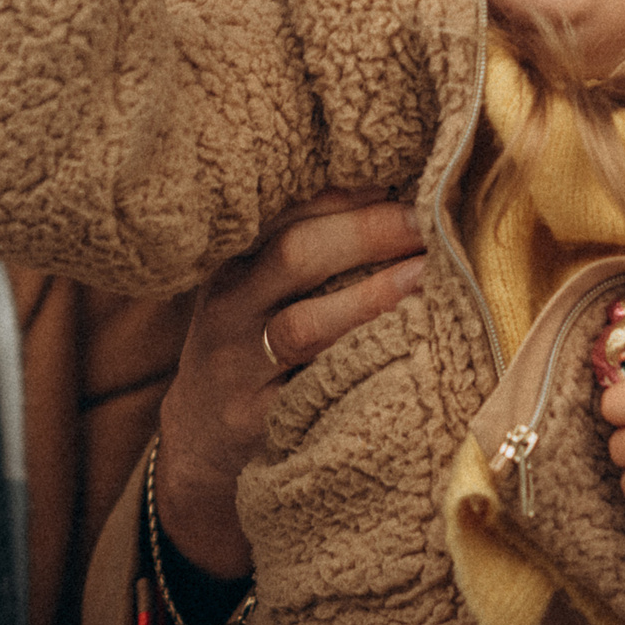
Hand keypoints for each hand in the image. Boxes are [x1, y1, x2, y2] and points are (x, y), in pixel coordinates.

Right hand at [151, 189, 427, 577]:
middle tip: (424, 224)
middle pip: (293, 257)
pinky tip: (406, 350)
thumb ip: (305, 248)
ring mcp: (240, 370)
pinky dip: (361, 367)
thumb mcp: (255, 290)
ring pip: (302, 327)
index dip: (347, 196)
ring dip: (370, 297)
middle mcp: (229, 309)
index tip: (404, 184)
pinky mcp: (258, 424)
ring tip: (426, 276)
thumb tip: (395, 193)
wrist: (198, 441)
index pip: (286, 212)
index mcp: (233, 263)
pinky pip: (314, 394)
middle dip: (365, 233)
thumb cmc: (249, 347)